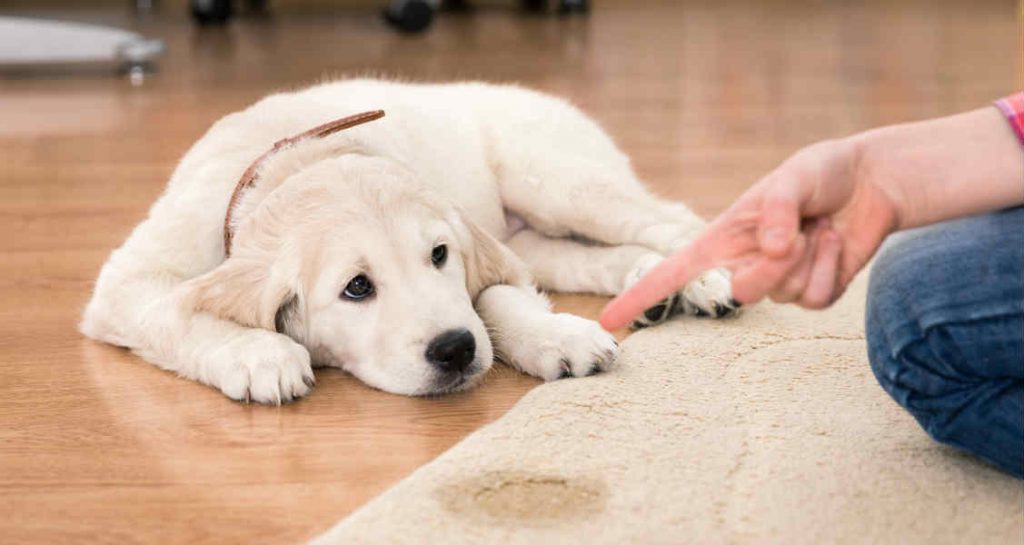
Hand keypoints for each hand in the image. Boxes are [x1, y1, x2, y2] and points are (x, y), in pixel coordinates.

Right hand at [600, 137, 900, 330]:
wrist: (871, 183)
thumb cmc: (821, 173)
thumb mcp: (794, 176)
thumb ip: (777, 209)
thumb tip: (769, 249)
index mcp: (722, 238)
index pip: (672, 272)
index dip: (639, 296)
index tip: (610, 321)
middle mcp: (744, 264)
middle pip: (741, 293)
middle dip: (772, 267)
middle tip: (797, 233)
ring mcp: (778, 283)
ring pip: (782, 296)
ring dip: (808, 258)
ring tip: (819, 227)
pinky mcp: (813, 293)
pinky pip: (815, 300)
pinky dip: (831, 268)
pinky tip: (835, 243)